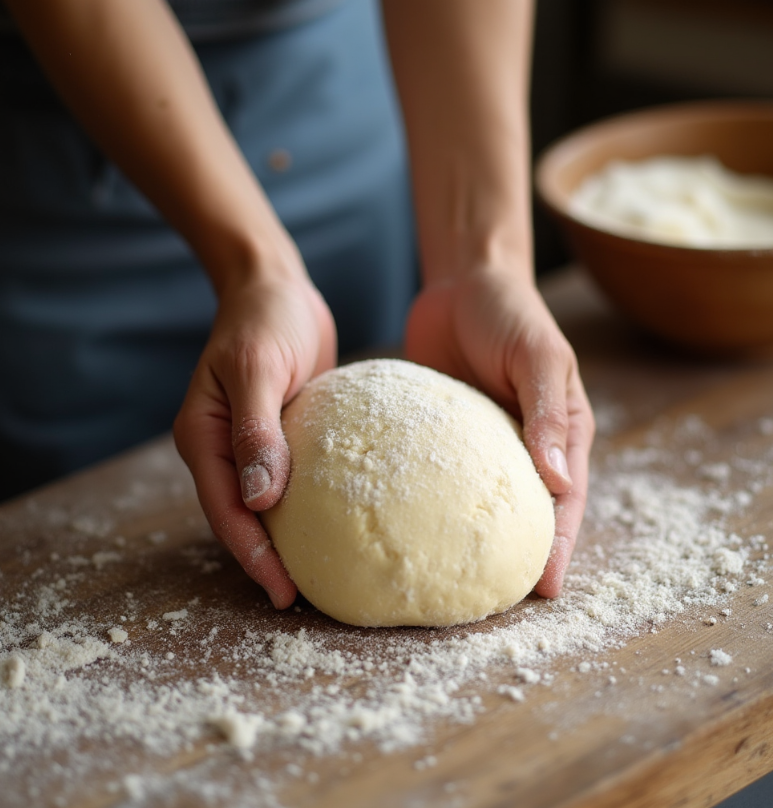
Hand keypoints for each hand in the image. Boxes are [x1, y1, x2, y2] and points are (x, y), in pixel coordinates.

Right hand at [174, 270, 335, 607]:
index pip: (226, 510)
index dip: (252, 555)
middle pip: (240, 518)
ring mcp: (250, 445)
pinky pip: (288, 482)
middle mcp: (221, 448)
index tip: (284, 591)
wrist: (277, 288)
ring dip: (285, 540)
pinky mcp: (279, 437)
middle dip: (266, 560)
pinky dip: (303, 508)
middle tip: (304, 598)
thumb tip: (261, 500)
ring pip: (263, 506)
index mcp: (202, 436)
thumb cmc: (266, 319)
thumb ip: (256, 431)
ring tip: (319, 575)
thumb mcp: (258, 367)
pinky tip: (332, 527)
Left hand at [404, 267, 593, 597]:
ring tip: (446, 578)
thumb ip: (547, 415)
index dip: (559, 547)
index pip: (567, 503)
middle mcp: (522, 447)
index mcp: (560, 434)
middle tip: (493, 602)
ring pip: (478, 503)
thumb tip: (560, 483)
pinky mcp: (440, 435)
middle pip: (523, 513)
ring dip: (468, 539)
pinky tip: (404, 526)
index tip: (545, 591)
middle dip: (514, 556)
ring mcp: (478, 445)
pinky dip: (427, 502)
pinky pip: (435, 475)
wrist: (464, 280)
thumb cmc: (513, 313)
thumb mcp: (539, 357)